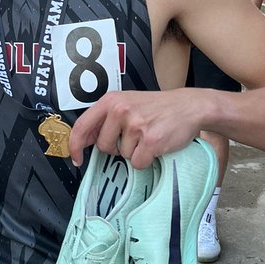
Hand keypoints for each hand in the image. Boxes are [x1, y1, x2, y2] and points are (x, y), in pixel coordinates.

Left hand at [69, 88, 212, 168]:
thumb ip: (106, 118)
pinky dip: (146, 159)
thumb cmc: (157, 108)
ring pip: (123, 156)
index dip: (75, 146)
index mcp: (111, 100)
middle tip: (134, 136)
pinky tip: (155, 145)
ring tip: (148, 136)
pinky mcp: (150, 140)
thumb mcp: (127, 103)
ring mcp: (135, 125)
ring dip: (135, 151)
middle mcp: (120, 110)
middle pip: (104, 146)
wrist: (189, 106)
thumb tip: (86, 140)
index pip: (82, 126)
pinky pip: (138, 163)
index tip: (76, 158)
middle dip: (117, 148)